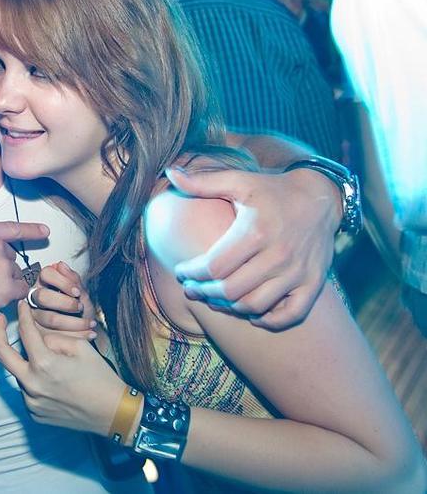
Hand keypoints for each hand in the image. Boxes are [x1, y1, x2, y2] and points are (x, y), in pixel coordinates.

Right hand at [0, 198, 50, 320]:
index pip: (13, 229)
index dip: (32, 230)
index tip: (45, 231)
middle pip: (11, 256)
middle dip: (0, 264)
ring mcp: (3, 268)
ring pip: (15, 273)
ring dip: (5, 280)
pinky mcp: (6, 289)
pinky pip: (21, 290)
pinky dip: (13, 294)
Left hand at [0, 300, 122, 435]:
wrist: (113, 413)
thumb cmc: (100, 377)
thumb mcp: (80, 347)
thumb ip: (53, 337)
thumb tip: (36, 333)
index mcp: (43, 364)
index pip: (25, 332)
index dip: (22, 315)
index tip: (21, 305)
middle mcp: (32, 384)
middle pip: (2, 354)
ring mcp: (31, 402)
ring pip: (18, 373)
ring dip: (25, 361)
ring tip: (44, 356)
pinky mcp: (35, 414)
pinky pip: (27, 390)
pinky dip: (34, 380)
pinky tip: (51, 379)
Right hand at [28, 262, 96, 338]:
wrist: (86, 329)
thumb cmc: (81, 309)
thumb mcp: (81, 292)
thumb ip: (72, 278)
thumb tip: (60, 265)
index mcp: (45, 282)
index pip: (46, 274)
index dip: (62, 282)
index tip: (76, 291)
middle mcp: (36, 297)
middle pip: (43, 296)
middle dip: (66, 303)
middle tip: (80, 307)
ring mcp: (36, 316)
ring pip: (49, 318)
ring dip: (74, 322)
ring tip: (89, 323)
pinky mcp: (40, 334)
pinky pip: (54, 336)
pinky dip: (76, 334)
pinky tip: (89, 332)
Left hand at [165, 166, 338, 329]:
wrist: (322, 197)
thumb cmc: (272, 190)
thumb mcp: (238, 181)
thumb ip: (203, 182)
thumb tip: (171, 173)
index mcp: (255, 232)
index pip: (213, 266)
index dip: (191, 273)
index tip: (181, 272)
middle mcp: (278, 255)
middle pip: (230, 290)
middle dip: (203, 292)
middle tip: (191, 288)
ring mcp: (297, 272)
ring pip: (255, 305)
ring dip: (229, 307)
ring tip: (214, 298)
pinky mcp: (313, 282)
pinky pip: (290, 314)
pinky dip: (269, 320)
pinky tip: (251, 313)